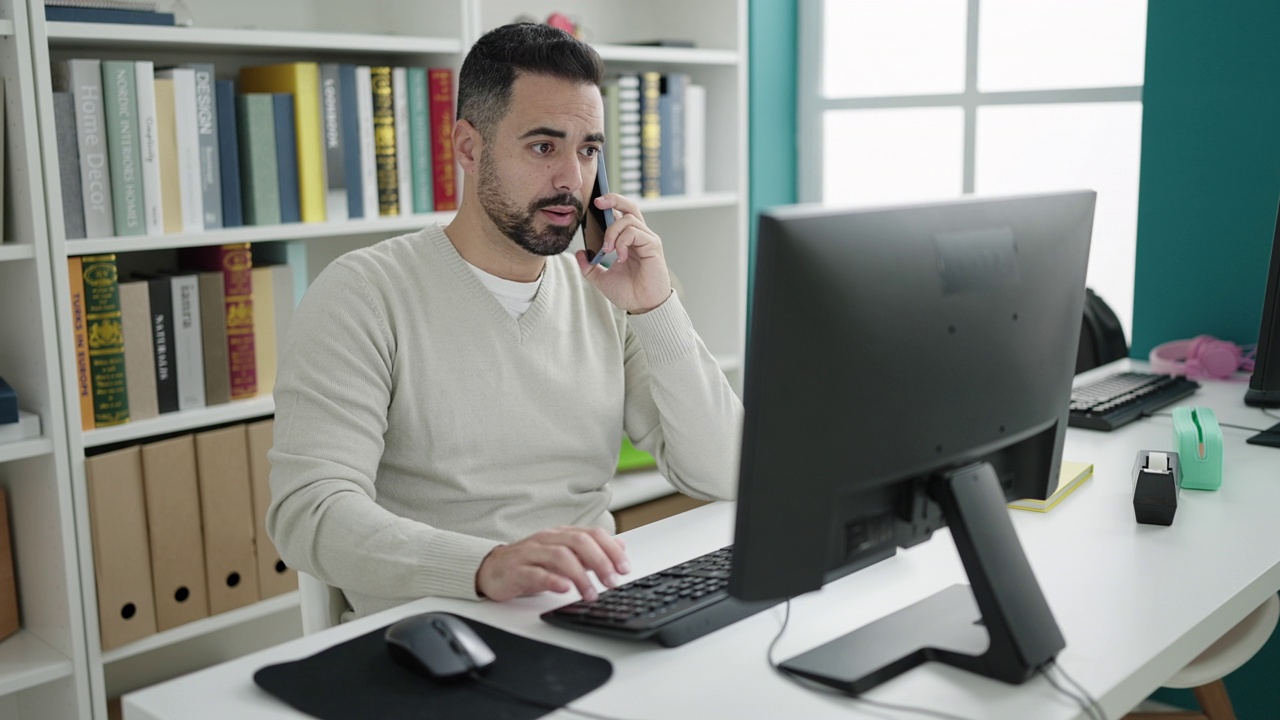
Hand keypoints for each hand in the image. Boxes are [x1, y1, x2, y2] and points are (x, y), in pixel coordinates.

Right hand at [476, 526, 629, 601]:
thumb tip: (620, 547)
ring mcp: (531, 553)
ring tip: (591, 594)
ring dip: (580, 576)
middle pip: (579, 542)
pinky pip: (535, 572)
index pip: (592, 534)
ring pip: (560, 556)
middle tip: (612, 582)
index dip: (611, 549)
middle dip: (600, 562)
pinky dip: (552, 580)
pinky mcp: (515, 569)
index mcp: (561, 534)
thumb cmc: (530, 563)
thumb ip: (591, 552)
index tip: (625, 568)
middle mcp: (548, 539)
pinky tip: (564, 589)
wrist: (491, 569)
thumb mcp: (564, 556)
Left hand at [575, 194, 672, 313]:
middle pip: (629, 206)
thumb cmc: (629, 293)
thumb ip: (589, 266)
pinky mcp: (653, 246)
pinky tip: (620, 257)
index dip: (610, 203)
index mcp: (629, 240)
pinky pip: (634, 232)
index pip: (621, 213)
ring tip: (607, 250)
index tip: (594, 202)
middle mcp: (640, 236)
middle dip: (614, 199)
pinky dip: (622, 242)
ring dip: (612, 232)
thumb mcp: (602, 279)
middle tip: (598, 202)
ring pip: (628, 219)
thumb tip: (579, 253)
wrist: (642, 307)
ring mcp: (647, 240)